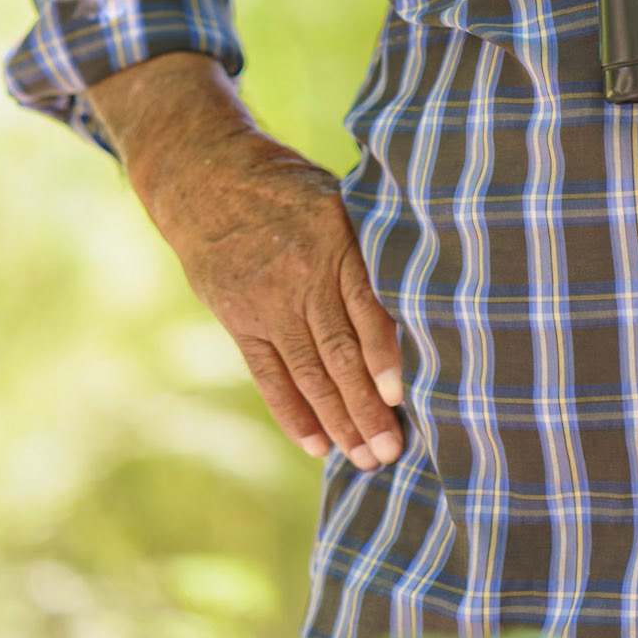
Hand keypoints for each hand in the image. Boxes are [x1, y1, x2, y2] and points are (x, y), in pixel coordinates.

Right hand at [88, 54, 403, 469]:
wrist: (207, 178)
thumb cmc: (292, 185)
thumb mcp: (338, 195)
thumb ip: (373, 239)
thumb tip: (430, 277)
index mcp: (333, 242)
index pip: (364, 309)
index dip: (384, 356)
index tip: (404, 396)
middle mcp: (299, 279)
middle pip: (338, 354)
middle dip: (366, 408)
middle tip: (392, 453)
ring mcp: (266, 304)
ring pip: (307, 374)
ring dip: (337, 422)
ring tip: (365, 459)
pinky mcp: (240, 321)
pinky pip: (269, 376)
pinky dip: (293, 413)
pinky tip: (317, 444)